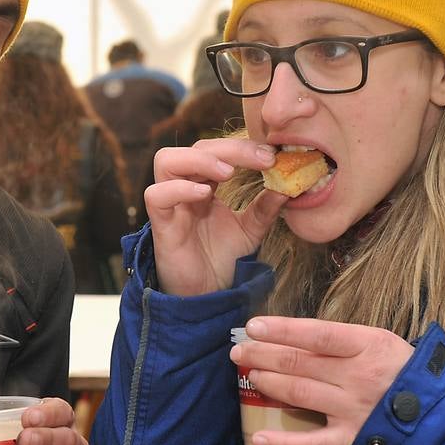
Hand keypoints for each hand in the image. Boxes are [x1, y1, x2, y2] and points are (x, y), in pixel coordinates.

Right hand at [146, 138, 287, 295]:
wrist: (207, 296)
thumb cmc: (223, 260)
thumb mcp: (252, 229)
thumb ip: (265, 206)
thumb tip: (289, 184)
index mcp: (206, 184)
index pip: (218, 150)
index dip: (243, 148)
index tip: (272, 155)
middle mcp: (185, 189)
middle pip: (196, 148)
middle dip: (230, 148)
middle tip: (261, 159)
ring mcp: (171, 205)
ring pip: (166, 161)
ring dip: (199, 159)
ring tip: (228, 173)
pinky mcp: (162, 226)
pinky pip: (156, 196)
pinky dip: (178, 189)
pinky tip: (204, 193)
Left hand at [229, 316, 414, 444]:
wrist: (439, 411)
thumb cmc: (402, 369)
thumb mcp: (380, 340)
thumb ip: (342, 339)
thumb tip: (295, 334)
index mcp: (367, 345)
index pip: (317, 334)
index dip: (283, 329)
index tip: (254, 326)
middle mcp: (358, 376)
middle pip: (301, 363)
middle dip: (264, 354)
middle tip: (238, 350)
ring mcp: (353, 409)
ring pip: (301, 394)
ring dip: (270, 382)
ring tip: (249, 373)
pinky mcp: (351, 438)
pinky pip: (314, 443)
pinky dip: (285, 442)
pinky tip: (258, 437)